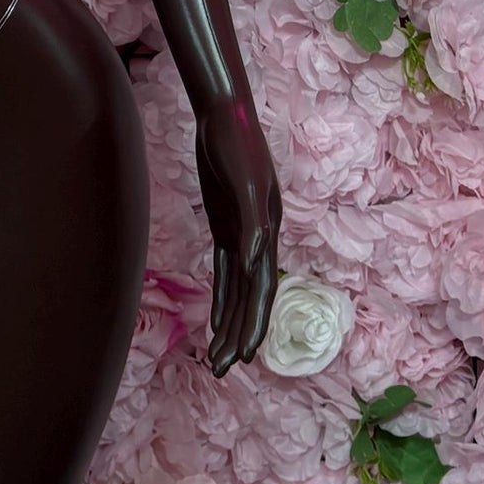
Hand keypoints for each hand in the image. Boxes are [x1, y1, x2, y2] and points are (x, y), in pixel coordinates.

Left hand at [194, 99, 279, 377]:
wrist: (225, 115)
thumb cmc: (238, 144)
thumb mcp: (248, 181)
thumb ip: (254, 222)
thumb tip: (253, 262)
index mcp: (267, 232)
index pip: (261, 289)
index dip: (254, 322)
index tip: (245, 355)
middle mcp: (258, 239)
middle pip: (249, 298)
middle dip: (237, 334)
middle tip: (222, 369)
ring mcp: (241, 234)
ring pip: (236, 290)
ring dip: (228, 324)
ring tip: (217, 358)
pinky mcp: (224, 226)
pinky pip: (224, 272)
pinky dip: (221, 298)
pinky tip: (216, 321)